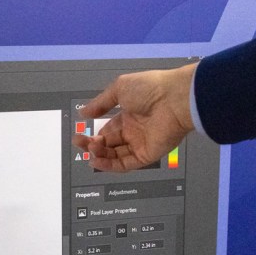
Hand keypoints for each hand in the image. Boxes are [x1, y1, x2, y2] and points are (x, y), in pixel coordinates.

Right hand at [74, 63, 196, 171]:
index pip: (108, 131)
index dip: (94, 135)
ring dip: (100, 155)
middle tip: (80, 143)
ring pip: (115, 156)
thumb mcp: (119, 88)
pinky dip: (110, 166)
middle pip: (109, 145)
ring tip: (90, 149)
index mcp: (129, 116)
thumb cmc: (150, 89)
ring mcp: (140, 144)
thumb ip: (100, 103)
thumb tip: (83, 113)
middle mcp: (134, 131)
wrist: (175, 98)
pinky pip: (125, 164)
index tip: (80, 136)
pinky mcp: (147, 156)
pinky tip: (97, 161)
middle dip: (93, 146)